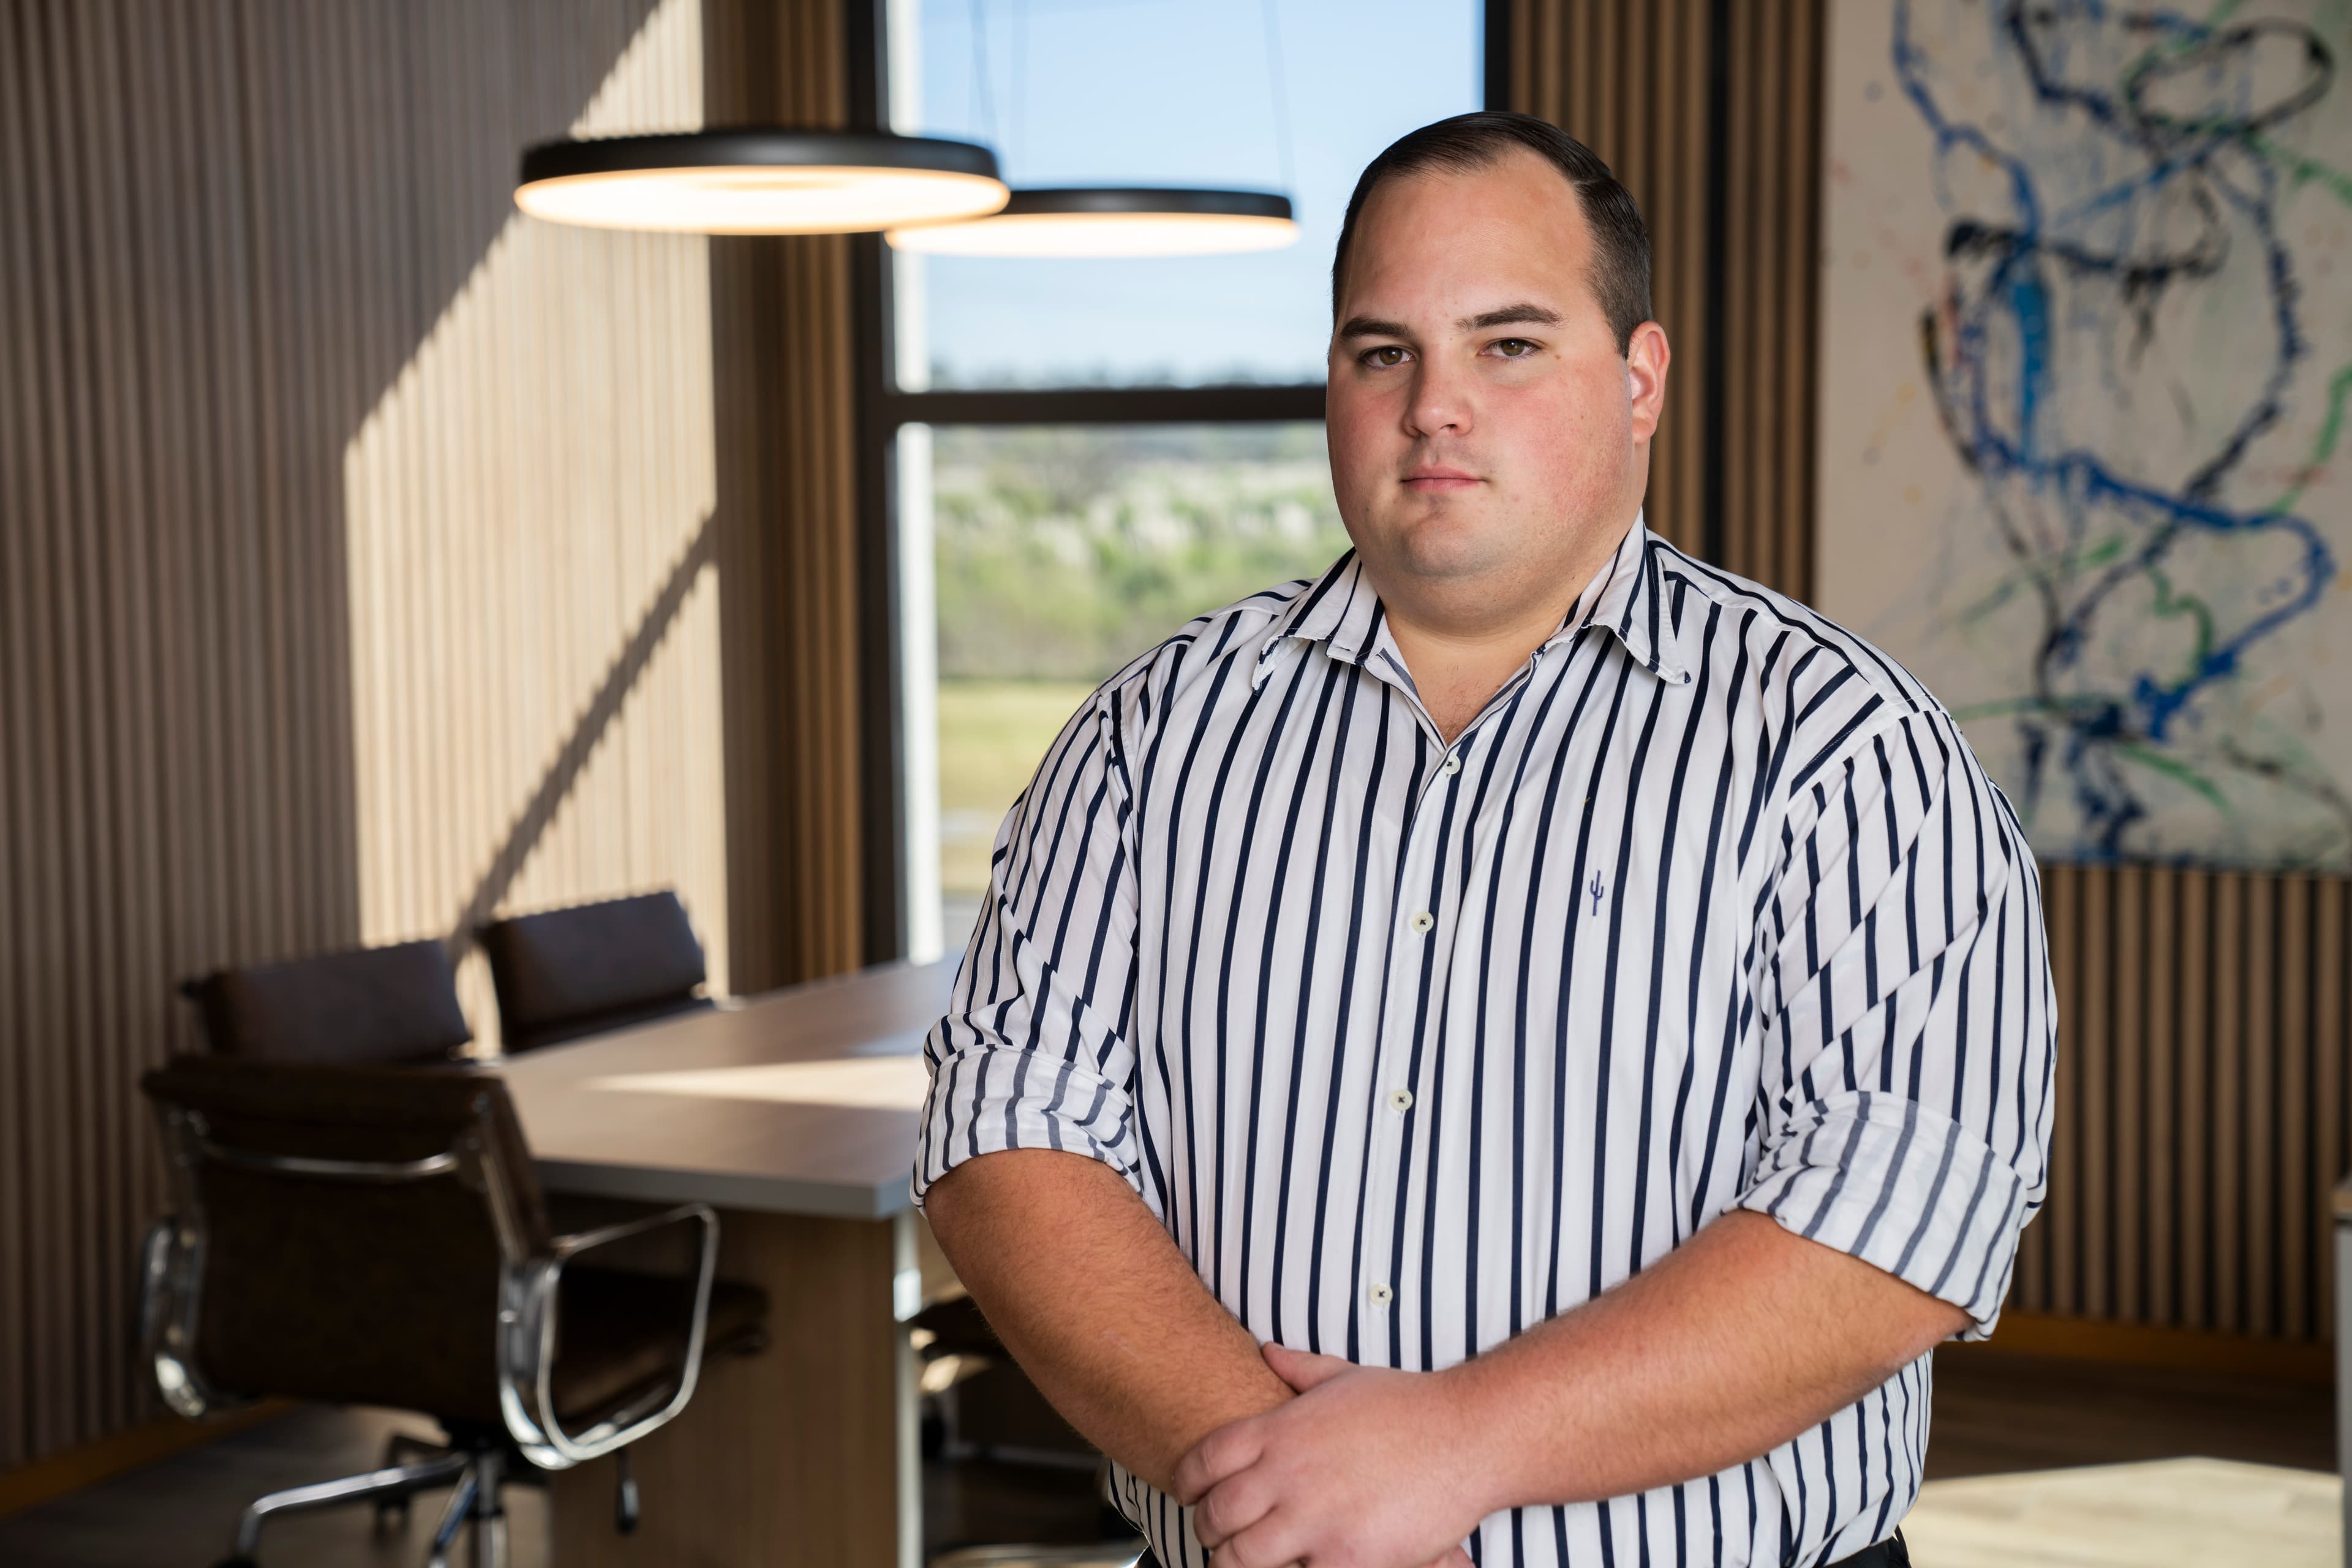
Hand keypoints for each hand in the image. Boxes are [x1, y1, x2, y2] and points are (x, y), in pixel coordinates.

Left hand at [1171, 1342, 1484, 1567]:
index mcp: (1281, 1430)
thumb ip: (1300, 1368)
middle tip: (1215, 1537)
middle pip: (1215, 1515)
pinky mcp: (1345, 1559)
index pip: (1205, 1460)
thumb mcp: (1346, 1377)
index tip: (1189, 1493)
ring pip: (1241, 1559)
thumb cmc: (1411, 1406)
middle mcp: (1287, 1475)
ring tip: (1245, 1563)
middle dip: (1207, 1530)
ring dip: (1236, 1563)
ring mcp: (1313, 1520)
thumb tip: (1268, 1352)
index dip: (1187, 1482)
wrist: (1468, 1436)